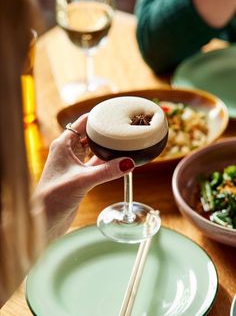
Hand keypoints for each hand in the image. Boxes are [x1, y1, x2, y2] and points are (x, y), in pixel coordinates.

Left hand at [34, 114, 134, 239]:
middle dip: (104, 130)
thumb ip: (107, 171)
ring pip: (93, 149)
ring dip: (106, 146)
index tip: (114, 112)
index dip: (97, 116)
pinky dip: (106, 161)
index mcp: (63, 144)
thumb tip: (129, 163)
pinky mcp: (79, 176)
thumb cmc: (53, 197)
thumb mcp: (83, 180)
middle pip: (89, 134)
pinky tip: (119, 160)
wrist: (45, 219)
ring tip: (123, 141)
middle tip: (123, 126)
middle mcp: (68, 151)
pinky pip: (96, 163)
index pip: (82, 122)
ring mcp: (74, 163)